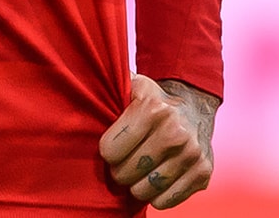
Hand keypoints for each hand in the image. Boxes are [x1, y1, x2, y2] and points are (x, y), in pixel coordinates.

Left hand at [99, 74, 217, 208]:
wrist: (195, 106)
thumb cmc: (152, 99)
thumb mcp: (131, 85)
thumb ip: (107, 85)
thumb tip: (75, 79)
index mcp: (153, 108)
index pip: (109, 151)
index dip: (107, 151)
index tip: (112, 146)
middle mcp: (175, 132)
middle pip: (125, 173)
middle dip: (119, 170)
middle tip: (123, 161)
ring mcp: (192, 154)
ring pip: (145, 190)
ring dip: (136, 184)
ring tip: (138, 170)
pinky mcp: (203, 173)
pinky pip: (166, 200)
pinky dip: (156, 195)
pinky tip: (155, 179)